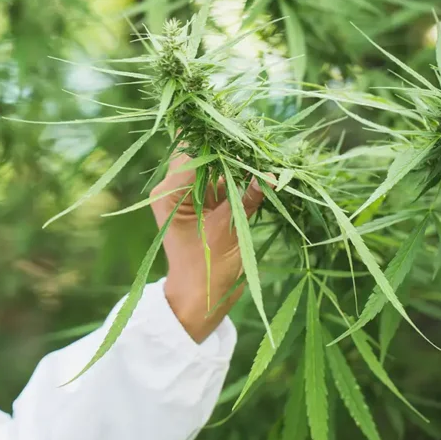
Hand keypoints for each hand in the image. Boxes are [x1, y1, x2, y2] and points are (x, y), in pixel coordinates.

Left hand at [151, 152, 265, 342]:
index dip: (221, 145)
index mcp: (169, 193)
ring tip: (266, 160)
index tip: (249, 141)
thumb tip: (271, 174)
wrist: (200, 299)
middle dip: (232, 153)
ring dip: (239, 166)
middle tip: (260, 150)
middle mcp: (176, 189)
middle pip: (204, 157)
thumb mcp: (227, 230)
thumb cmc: (206, 269)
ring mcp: (191, 197)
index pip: (194, 154)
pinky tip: (263, 175)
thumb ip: (247, 199)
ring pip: (216, 169)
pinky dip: (241, 181)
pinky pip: (224, 184)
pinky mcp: (207, 206)